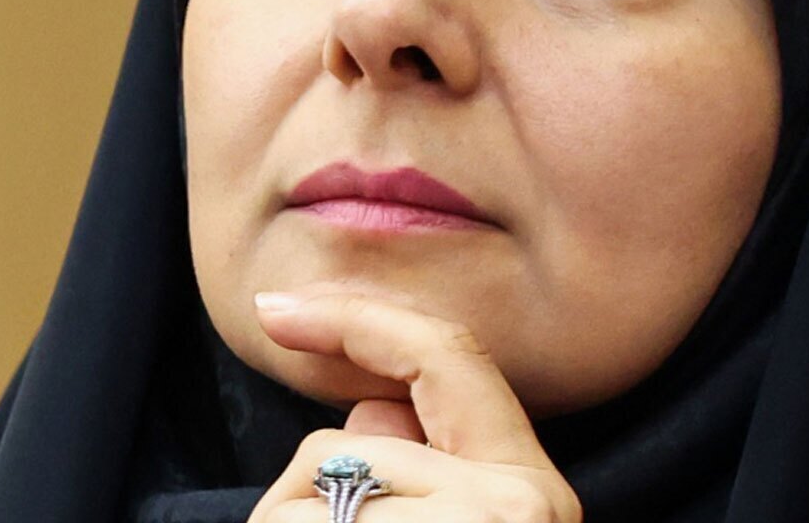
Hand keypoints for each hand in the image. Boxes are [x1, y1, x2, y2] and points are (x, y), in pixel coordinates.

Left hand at [246, 292, 582, 521]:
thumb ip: (421, 464)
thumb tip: (369, 416)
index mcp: (533, 493)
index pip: (447, 356)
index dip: (357, 319)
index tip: (275, 307)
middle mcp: (519, 505)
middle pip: (356, 440)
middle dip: (313, 498)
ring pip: (310, 486)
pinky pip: (289, 519)